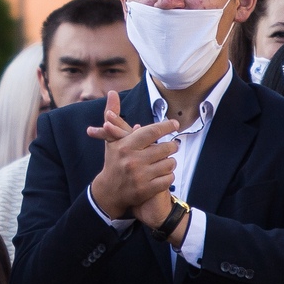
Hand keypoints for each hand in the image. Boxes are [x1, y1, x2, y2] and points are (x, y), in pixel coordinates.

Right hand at [87, 91, 178, 221]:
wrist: (109, 191)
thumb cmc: (113, 160)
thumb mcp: (112, 139)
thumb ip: (114, 115)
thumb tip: (112, 93)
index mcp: (125, 146)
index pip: (152, 131)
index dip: (166, 126)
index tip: (175, 123)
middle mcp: (132, 160)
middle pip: (165, 148)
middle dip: (172, 146)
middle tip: (173, 145)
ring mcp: (140, 176)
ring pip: (169, 164)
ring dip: (171, 161)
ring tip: (167, 160)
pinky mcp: (146, 190)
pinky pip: (169, 179)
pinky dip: (169, 176)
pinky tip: (164, 173)